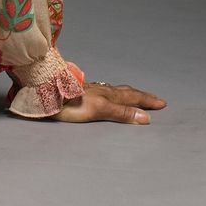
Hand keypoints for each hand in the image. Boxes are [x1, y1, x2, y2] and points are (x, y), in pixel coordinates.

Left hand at [51, 81, 166, 123]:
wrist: (43, 91)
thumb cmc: (69, 104)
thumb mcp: (99, 110)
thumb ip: (121, 113)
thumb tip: (146, 117)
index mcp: (108, 95)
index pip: (133, 98)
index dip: (147, 101)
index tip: (162, 103)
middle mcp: (101, 90)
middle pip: (125, 92)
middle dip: (141, 96)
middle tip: (155, 98)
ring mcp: (89, 88)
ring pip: (114, 90)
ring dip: (127, 93)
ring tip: (134, 94)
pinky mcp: (78, 90)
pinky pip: (101, 90)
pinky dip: (111, 92)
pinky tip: (105, 92)